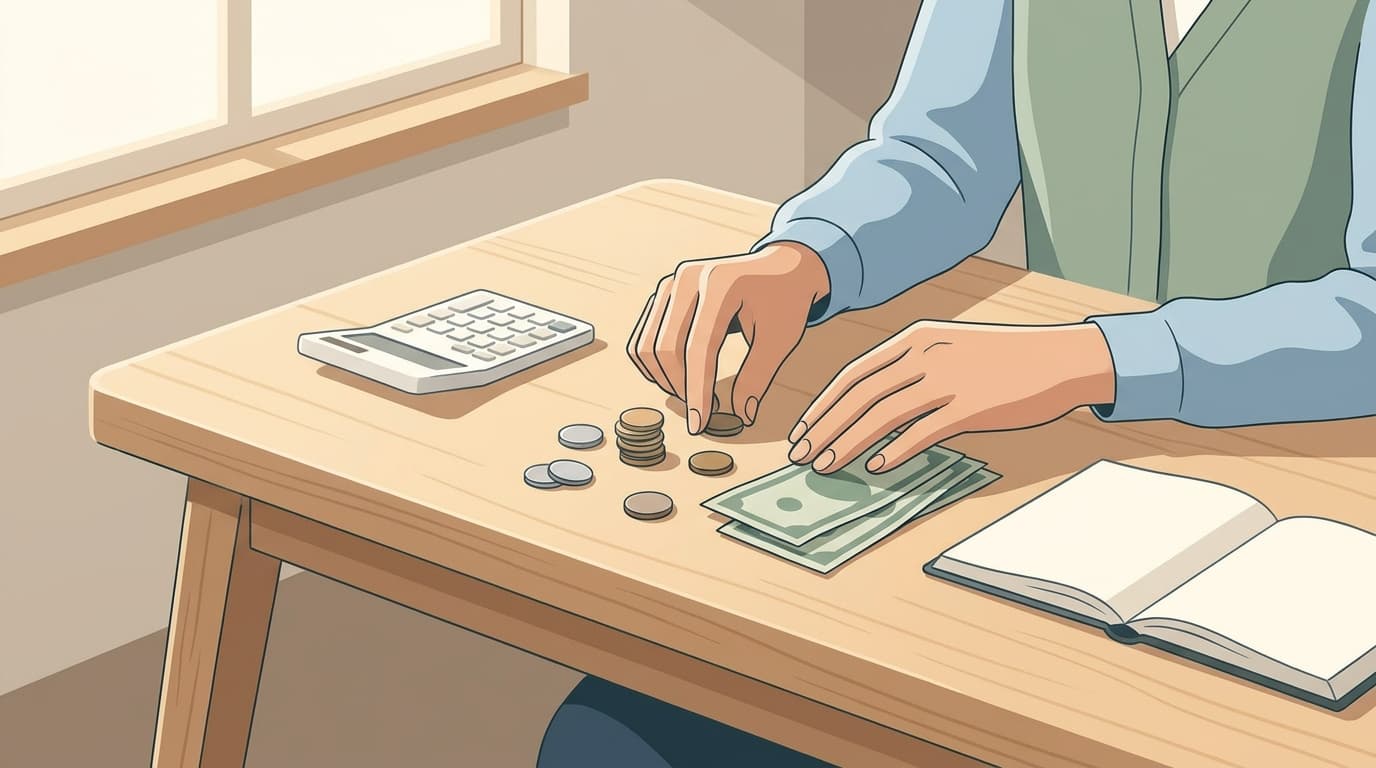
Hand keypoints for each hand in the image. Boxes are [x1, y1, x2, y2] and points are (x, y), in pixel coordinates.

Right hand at [628, 242, 829, 432]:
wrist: (782, 268)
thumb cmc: (785, 301)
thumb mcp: (780, 340)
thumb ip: (757, 377)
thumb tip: (741, 416)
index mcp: (720, 285)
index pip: (698, 348)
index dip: (697, 391)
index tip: (700, 424)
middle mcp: (688, 278)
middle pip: (664, 347)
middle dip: (679, 387)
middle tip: (703, 412)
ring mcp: (671, 283)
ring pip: (646, 345)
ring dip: (663, 379)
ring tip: (692, 396)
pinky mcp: (664, 293)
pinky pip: (643, 337)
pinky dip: (654, 365)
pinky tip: (678, 379)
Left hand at [788, 321, 1115, 472]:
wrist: (1061, 357)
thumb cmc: (1005, 358)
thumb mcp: (950, 348)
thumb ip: (912, 369)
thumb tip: (875, 407)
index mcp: (915, 338)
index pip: (854, 373)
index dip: (824, 404)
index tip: (803, 429)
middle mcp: (925, 354)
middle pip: (860, 395)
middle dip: (825, 427)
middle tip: (802, 455)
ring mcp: (948, 379)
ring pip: (883, 414)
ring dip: (848, 442)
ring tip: (827, 465)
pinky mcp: (972, 405)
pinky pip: (923, 431)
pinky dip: (896, 450)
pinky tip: (877, 467)